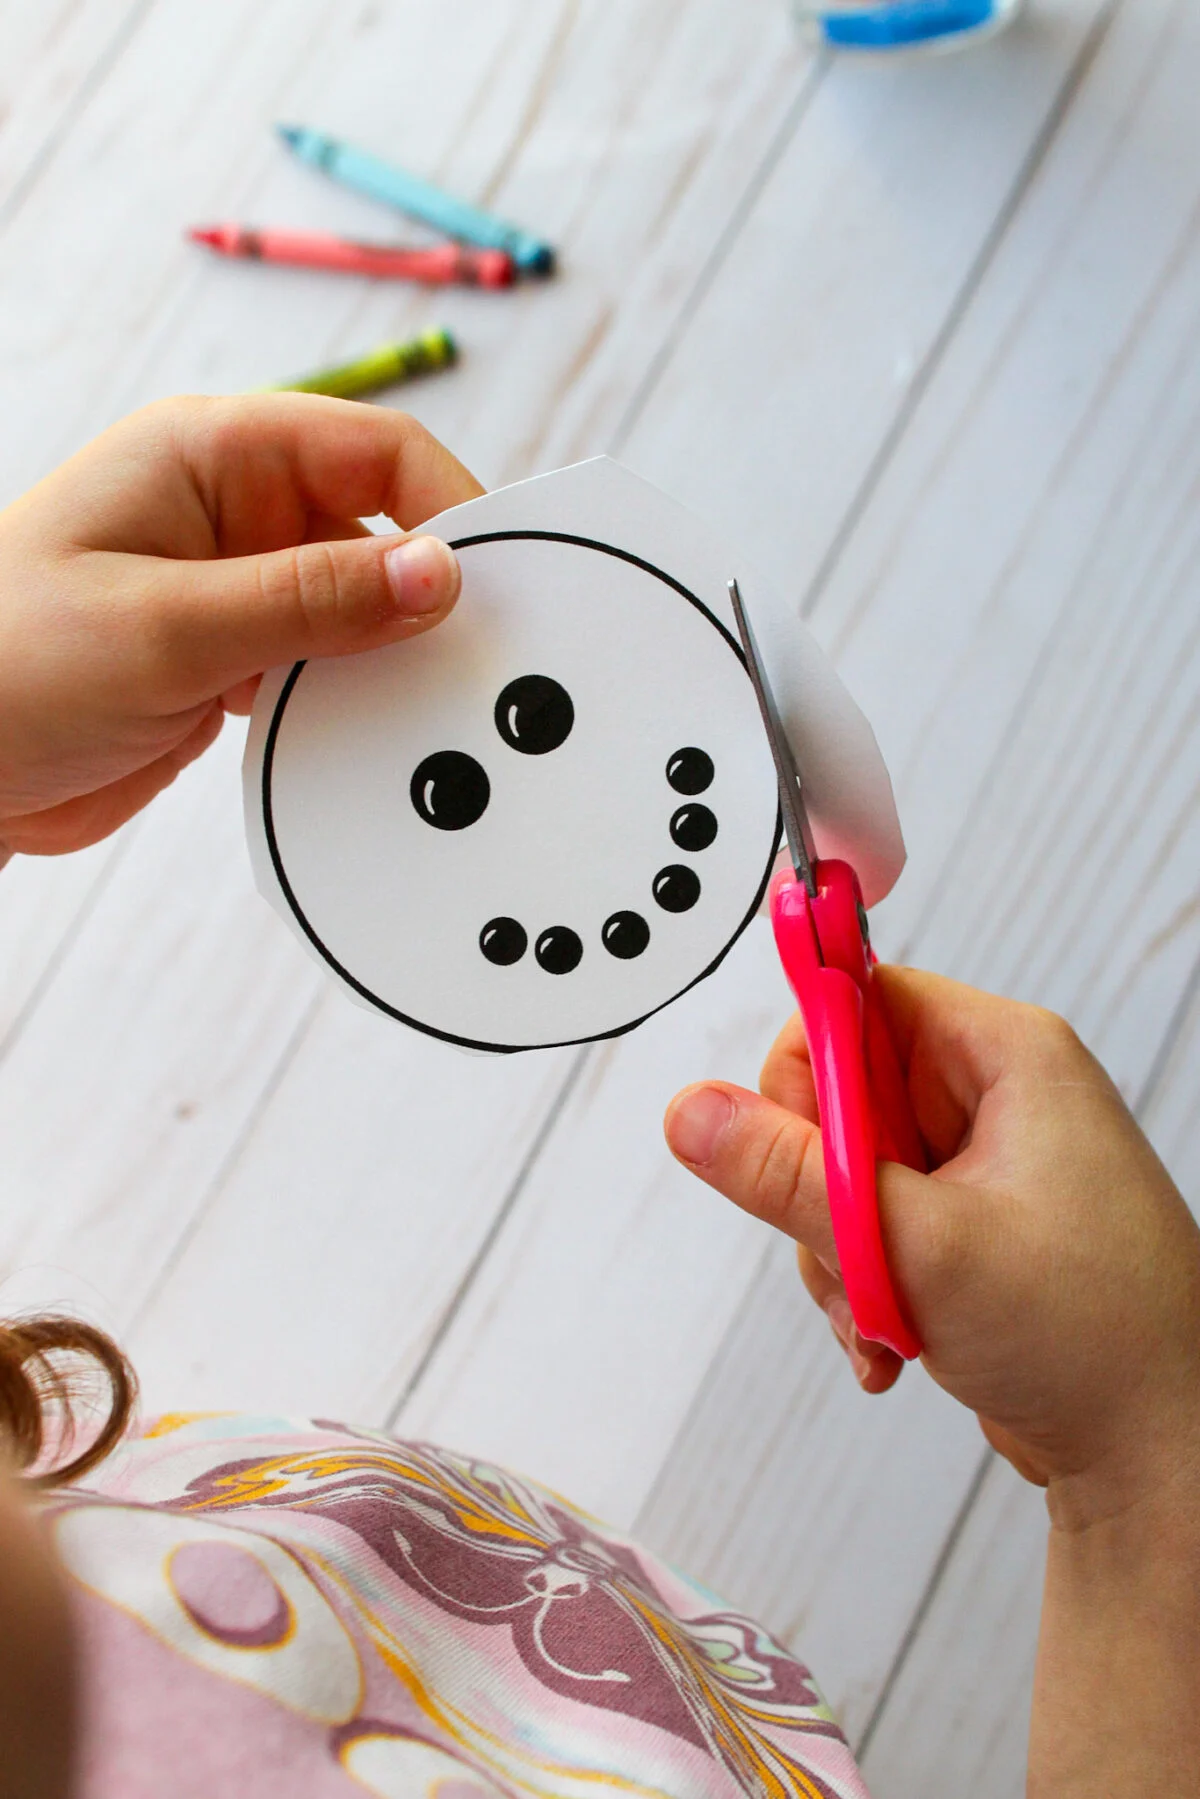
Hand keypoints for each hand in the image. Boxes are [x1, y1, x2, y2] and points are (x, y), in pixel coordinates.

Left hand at [0, 394, 480, 854]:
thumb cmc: (4, 668)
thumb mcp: (166, 628)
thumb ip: (310, 600)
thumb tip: (439, 574)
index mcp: (210, 456)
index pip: (372, 452)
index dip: (449, 510)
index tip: (503, 586)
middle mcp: (229, 512)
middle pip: (378, 530)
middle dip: (433, 595)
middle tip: (489, 667)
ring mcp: (231, 589)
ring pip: (357, 610)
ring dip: (393, 661)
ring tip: (437, 718)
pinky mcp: (227, 662)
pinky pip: (321, 671)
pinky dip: (352, 705)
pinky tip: (374, 746)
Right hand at [665, 968, 1199, 1526]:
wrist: (1163, 1457)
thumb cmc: (1094, 1339)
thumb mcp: (915, 1245)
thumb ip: (790, 1175)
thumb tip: (692, 1114)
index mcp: (1007, 1057)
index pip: (862, 999)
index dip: (808, 1067)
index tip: (788, 1146)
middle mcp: (997, 1099)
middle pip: (841, 1096)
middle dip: (821, 1192)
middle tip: (848, 1255)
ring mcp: (985, 1168)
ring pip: (846, 1174)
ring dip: (839, 1257)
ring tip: (880, 1320)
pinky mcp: (972, 1228)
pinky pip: (875, 1228)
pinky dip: (866, 1288)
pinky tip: (890, 1347)